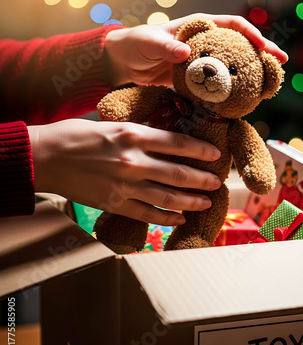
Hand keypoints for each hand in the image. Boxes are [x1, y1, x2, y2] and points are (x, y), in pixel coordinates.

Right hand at [28, 119, 221, 224]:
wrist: (44, 158)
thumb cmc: (73, 135)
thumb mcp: (110, 124)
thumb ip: (137, 133)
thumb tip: (162, 140)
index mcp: (133, 135)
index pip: (178, 143)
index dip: (201, 150)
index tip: (215, 154)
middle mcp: (134, 161)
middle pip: (179, 173)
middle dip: (202, 179)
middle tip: (217, 182)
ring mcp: (125, 185)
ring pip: (168, 197)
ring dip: (191, 201)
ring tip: (206, 202)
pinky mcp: (114, 204)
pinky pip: (147, 214)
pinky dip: (166, 219)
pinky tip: (180, 219)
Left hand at [105, 12, 287, 87]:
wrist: (123, 63)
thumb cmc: (135, 44)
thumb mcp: (148, 42)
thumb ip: (165, 45)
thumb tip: (184, 52)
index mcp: (198, 26)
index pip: (232, 25)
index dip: (251, 34)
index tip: (264, 47)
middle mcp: (205, 42)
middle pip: (240, 45)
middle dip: (262, 53)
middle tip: (280, 65)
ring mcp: (202, 62)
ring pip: (232, 66)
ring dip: (250, 73)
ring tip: (269, 85)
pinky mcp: (196, 80)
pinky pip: (218, 84)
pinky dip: (230, 91)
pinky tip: (241, 101)